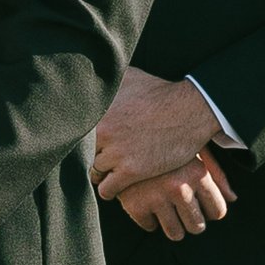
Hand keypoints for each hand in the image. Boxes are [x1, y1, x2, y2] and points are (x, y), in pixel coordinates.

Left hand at [92, 67, 226, 204]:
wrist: (190, 110)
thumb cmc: (159, 92)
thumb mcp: (129, 76)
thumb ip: (105, 79)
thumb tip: (90, 75)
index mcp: (97, 112)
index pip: (75, 134)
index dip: (81, 140)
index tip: (91, 143)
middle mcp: (102, 133)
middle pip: (82, 155)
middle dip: (92, 157)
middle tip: (101, 158)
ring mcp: (116, 153)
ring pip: (94, 173)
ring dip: (101, 174)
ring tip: (111, 171)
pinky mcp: (131, 171)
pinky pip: (107, 189)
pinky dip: (110, 189)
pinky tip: (117, 183)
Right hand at [114, 151, 232, 238]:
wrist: (123, 135)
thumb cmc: (164, 141)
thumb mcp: (194, 150)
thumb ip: (216, 174)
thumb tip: (232, 199)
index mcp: (198, 173)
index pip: (217, 211)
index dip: (210, 210)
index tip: (202, 206)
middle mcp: (179, 188)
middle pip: (197, 226)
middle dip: (192, 222)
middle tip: (183, 211)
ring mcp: (156, 198)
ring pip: (175, 233)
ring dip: (173, 225)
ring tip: (167, 211)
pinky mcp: (135, 205)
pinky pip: (149, 227)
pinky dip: (149, 218)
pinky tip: (147, 202)